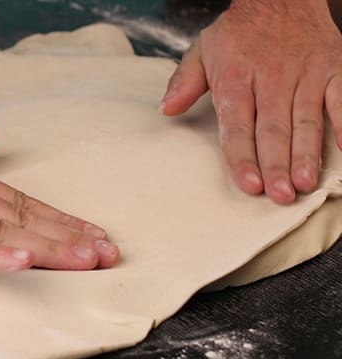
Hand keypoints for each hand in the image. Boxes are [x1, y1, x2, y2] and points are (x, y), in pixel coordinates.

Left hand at [161, 0, 341, 203]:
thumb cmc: (238, 31)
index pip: (238, 125)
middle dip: (275, 164)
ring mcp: (306, 74)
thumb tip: (166, 110)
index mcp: (237, 77)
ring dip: (306, 153)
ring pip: (306, 120)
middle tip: (277, 195)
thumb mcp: (202, 49)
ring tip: (303, 183)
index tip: (248, 183)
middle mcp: (272, 78)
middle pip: (273, 129)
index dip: (242, 156)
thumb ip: (184, 81)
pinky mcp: (333, 68)